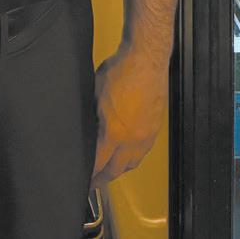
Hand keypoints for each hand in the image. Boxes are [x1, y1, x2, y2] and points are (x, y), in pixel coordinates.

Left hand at [91, 50, 167, 189]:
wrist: (146, 58)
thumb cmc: (121, 70)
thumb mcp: (95, 93)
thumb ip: (92, 116)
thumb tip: (87, 129)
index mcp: (114, 132)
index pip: (99, 163)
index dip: (89, 173)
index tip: (84, 178)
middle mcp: (132, 139)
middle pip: (116, 170)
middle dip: (103, 178)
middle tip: (94, 181)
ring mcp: (146, 135)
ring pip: (132, 164)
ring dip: (119, 169)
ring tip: (109, 170)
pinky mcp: (155, 129)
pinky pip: (143, 152)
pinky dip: (133, 158)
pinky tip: (127, 154)